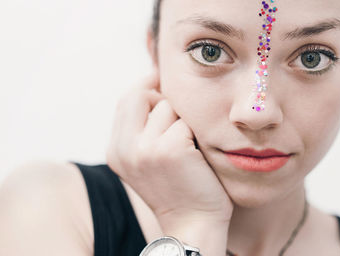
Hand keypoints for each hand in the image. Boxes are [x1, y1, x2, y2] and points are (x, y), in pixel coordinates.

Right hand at [106, 74, 232, 230]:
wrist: (193, 222)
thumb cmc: (178, 187)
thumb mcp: (147, 159)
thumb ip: (142, 127)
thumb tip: (154, 84)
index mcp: (116, 151)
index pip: (126, 100)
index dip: (146, 87)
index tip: (163, 83)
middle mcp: (124, 150)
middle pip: (139, 94)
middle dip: (161, 97)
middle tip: (178, 115)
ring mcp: (145, 150)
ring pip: (167, 105)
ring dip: (182, 119)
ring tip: (187, 145)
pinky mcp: (170, 150)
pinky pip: (186, 121)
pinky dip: (195, 133)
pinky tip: (197, 155)